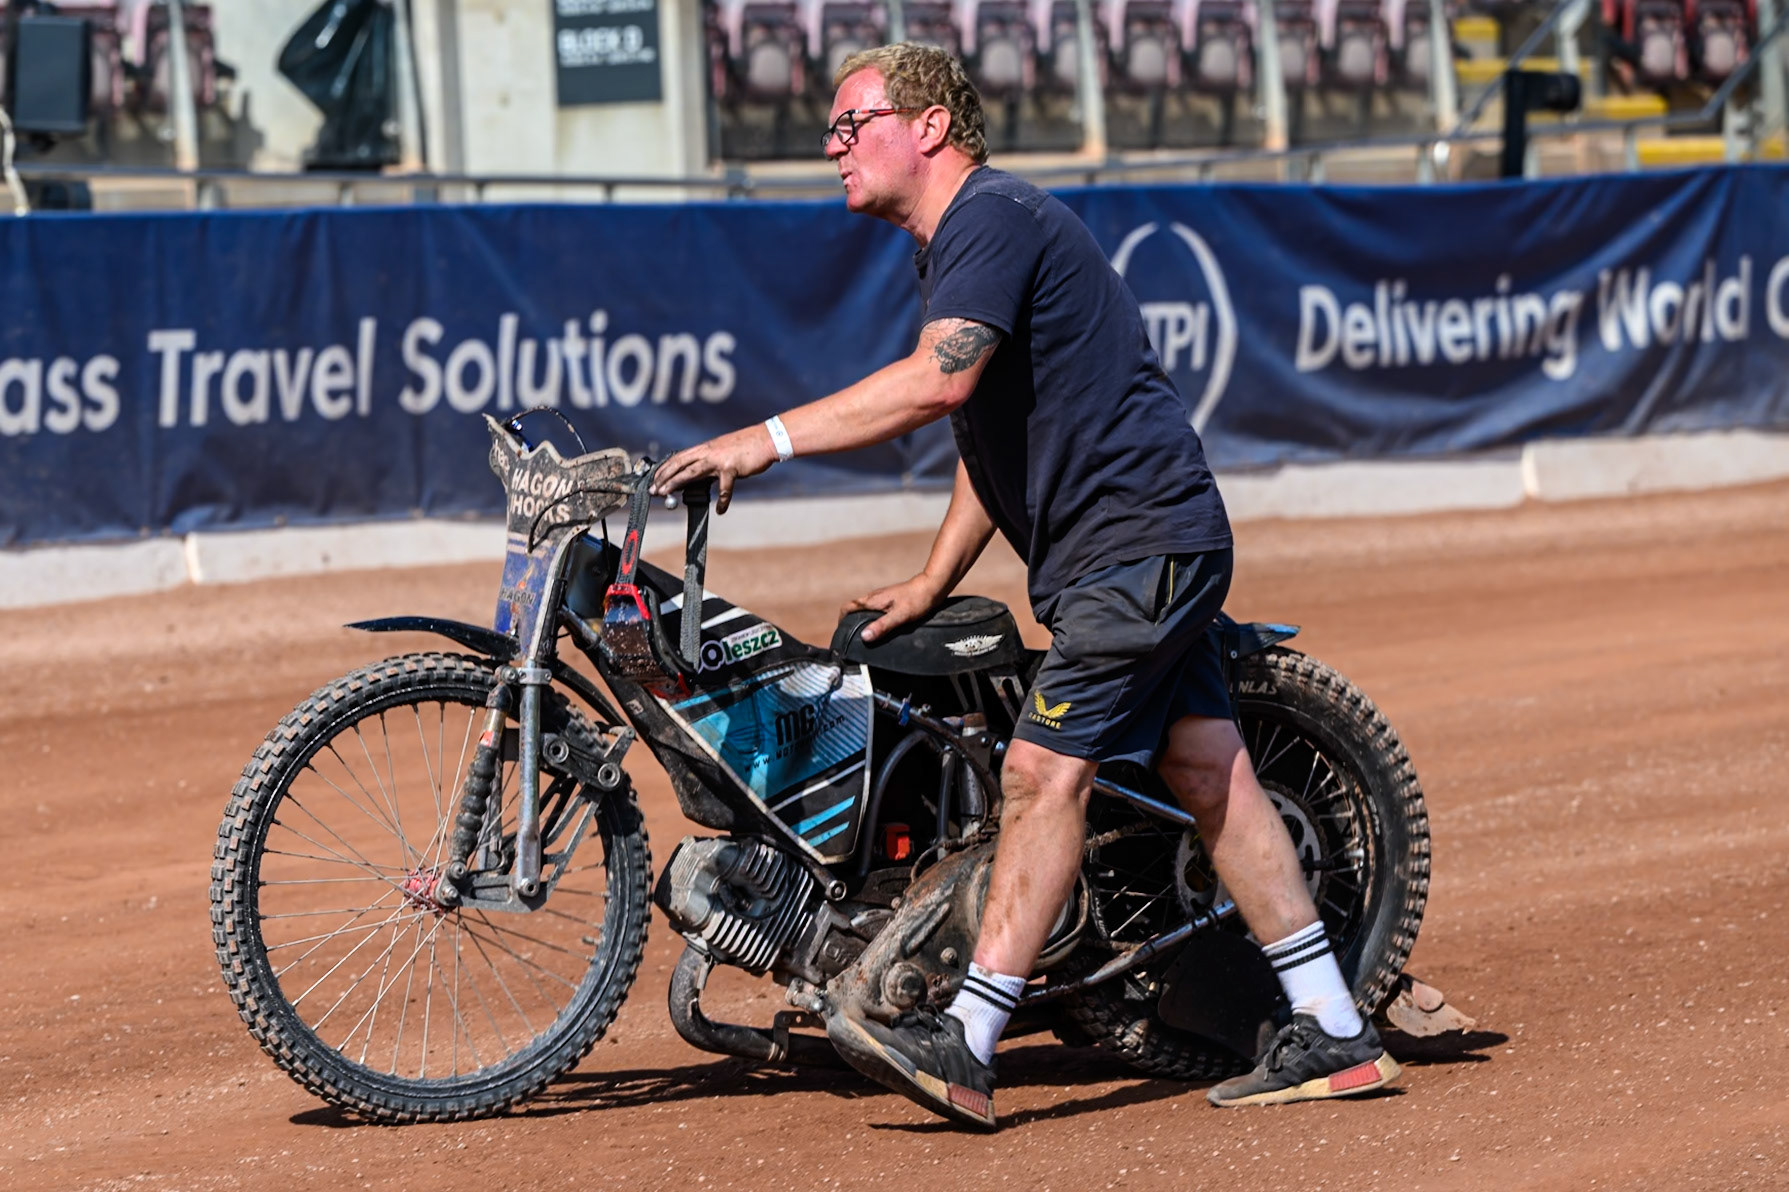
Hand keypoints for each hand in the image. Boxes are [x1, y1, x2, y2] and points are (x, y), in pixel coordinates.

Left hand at [650, 425, 777, 512]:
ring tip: (666, 495)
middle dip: (664, 477)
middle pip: (679, 464)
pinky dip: (723, 501)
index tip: (654, 479)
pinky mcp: (731, 467)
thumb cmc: (745, 448)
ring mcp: (718, 459)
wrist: (766, 439)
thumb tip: (697, 479)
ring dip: (676, 483)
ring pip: (691, 472)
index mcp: (705, 448)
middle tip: (653, 490)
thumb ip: (709, 464)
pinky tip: (720, 510)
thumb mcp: (722, 453)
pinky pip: (724, 488)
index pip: (678, 457)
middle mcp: (708, 452)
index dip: (664, 468)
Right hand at [842, 572, 946, 643]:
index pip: (847, 607)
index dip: (841, 620)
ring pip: (865, 608)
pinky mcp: (890, 599)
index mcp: (872, 601)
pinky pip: (875, 608)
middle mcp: (874, 597)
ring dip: (861, 619)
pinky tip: (881, 626)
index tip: (842, 633)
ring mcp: (882, 597)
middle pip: (854, 609)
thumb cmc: (917, 600)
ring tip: (865, 635)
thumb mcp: (900, 616)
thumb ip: (882, 626)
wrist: (932, 587)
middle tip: (852, 637)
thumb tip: (864, 636)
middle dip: (850, 622)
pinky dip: (872, 617)